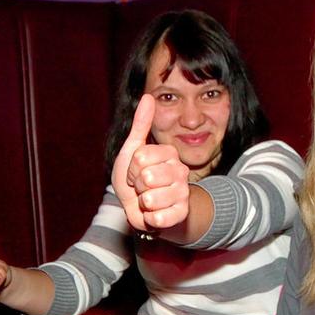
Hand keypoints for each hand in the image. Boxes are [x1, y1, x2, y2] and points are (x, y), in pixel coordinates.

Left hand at [111, 94, 190, 231]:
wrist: (142, 209)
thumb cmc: (135, 178)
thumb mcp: (133, 150)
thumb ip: (141, 124)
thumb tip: (148, 96)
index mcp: (169, 153)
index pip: (140, 157)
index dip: (131, 168)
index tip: (134, 172)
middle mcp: (180, 170)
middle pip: (147, 177)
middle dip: (137, 186)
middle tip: (141, 187)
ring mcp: (183, 192)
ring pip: (151, 198)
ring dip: (143, 203)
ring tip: (148, 199)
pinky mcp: (182, 213)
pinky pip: (159, 217)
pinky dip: (150, 218)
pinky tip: (154, 213)